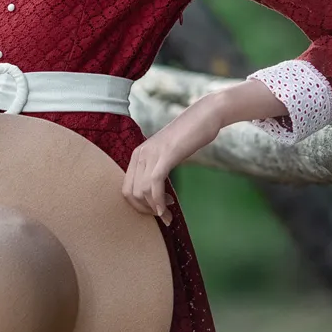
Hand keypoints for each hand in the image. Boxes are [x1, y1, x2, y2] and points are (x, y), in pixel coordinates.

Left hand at [123, 98, 222, 225]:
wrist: (205, 116)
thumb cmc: (190, 137)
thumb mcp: (168, 153)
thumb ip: (158, 168)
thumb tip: (156, 191)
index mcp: (138, 154)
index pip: (126, 188)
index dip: (138, 206)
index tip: (156, 211)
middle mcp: (140, 153)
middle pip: (130, 193)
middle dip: (145, 210)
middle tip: (163, 215)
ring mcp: (152, 153)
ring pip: (141, 191)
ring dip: (154, 209)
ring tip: (168, 215)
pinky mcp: (166, 154)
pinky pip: (154, 183)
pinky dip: (158, 201)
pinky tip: (166, 209)